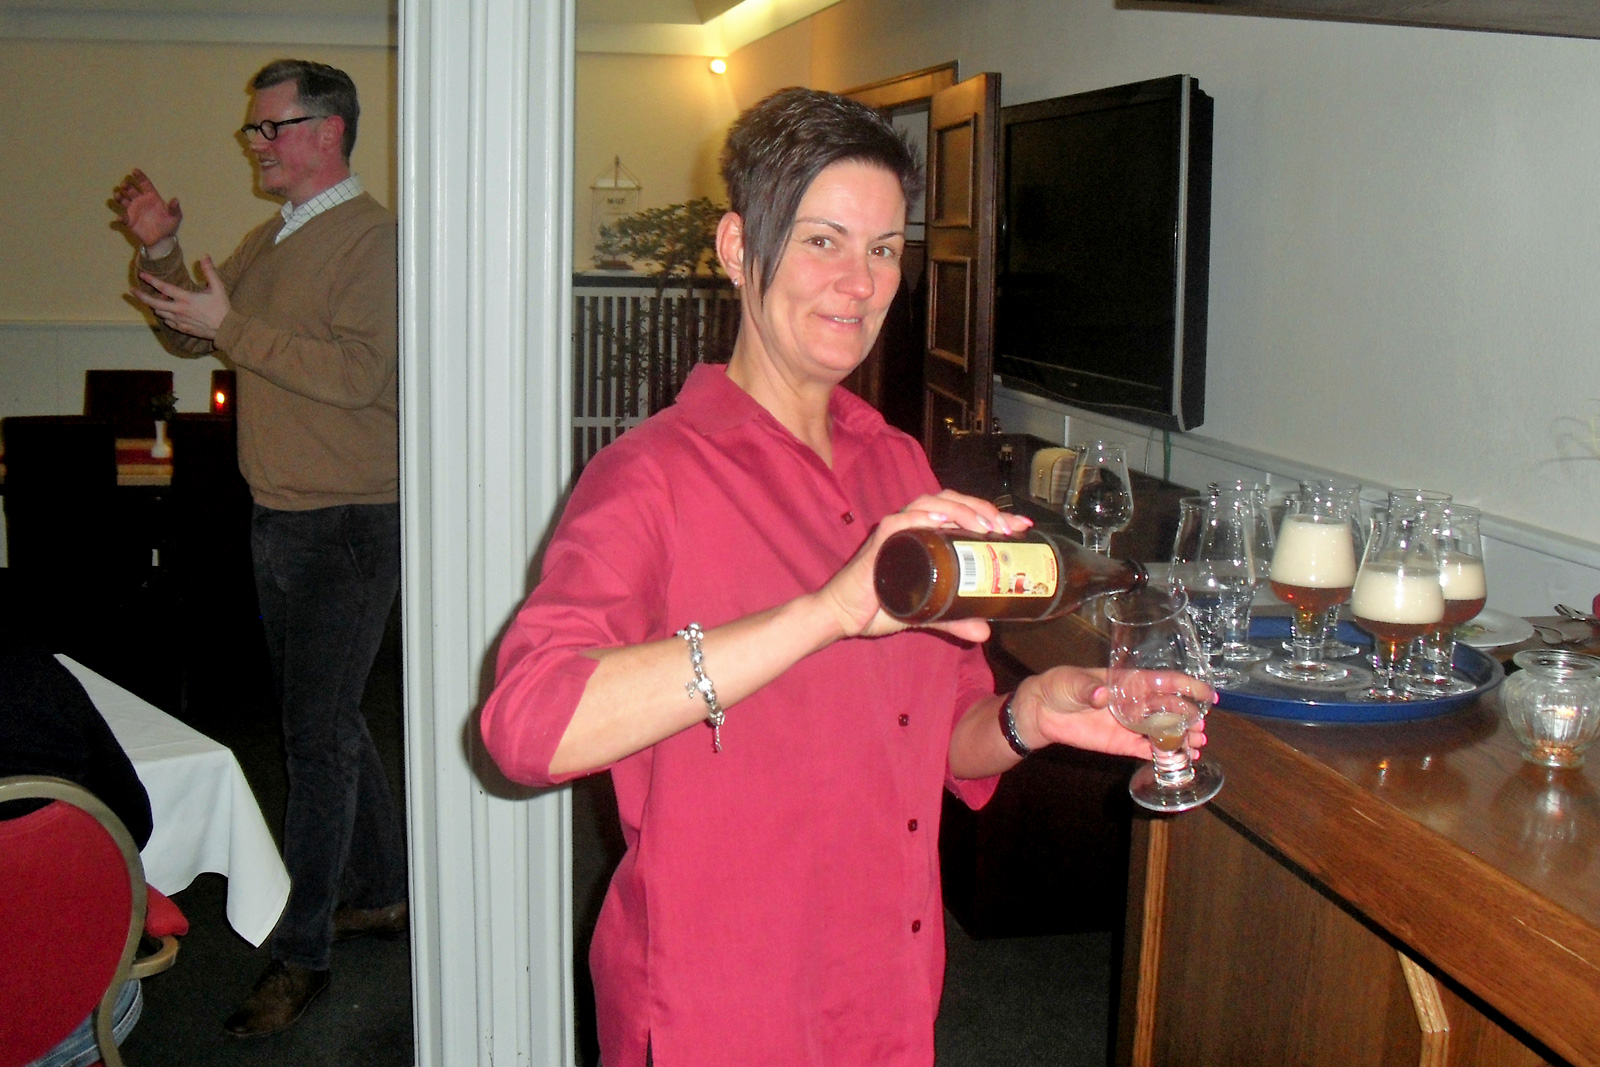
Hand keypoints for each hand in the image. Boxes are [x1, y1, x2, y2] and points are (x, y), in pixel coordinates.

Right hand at [112, 169, 181, 250]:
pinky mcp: (130, 221)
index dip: (140, 177)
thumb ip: (174, 208)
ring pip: (123, 200)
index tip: (134, 170)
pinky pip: (123, 218)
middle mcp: (141, 201)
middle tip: (124, 184)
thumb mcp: (175, 216)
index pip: (145, 184)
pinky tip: (120, 218)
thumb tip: (175, 200)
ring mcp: (134, 210)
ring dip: (119, 197)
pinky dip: (120, 218)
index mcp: (152, 197)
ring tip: (117, 195)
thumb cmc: (169, 225)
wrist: (162, 240)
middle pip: (131, 190)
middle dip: (127, 186)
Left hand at [133, 256, 230, 339]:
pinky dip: (166, 317)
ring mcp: (180, 320)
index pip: (163, 288)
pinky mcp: (183, 328)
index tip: (141, 274)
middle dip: (142, 296)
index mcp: (186, 298)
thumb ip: (209, 271)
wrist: (227, 330)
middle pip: (154, 304)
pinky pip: (169, 322)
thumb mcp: (218, 287)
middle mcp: (179, 310)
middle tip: (133, 291)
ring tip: (157, 300)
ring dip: (156, 306)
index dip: (150, 280)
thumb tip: (204, 255)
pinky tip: (168, 314)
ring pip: (160, 313)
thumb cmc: (222, 308)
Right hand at [813, 489, 1033, 642]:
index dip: (991, 514)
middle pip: (951, 501)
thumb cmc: (880, 605)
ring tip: (985, 527)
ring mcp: (895, 531)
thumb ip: (954, 619)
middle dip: (984, 510)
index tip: (1020, 527)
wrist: (843, 617)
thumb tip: (985, 633)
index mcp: (924, 534)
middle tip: (1007, 529)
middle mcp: (911, 525)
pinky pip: (901, 521)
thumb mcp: (927, 612)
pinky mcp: (879, 542)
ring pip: (931, 504)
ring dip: (962, 511)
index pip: (961, 512)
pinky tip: (943, 521)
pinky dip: (923, 518)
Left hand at [1020, 667, 1211, 759]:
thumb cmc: (1059, 686)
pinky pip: (1147, 749)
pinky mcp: (1121, 742)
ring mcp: (1130, 723)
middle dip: (1189, 717)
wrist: (1042, 710)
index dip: (1187, 686)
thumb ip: (1088, 689)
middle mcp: (1135, 702)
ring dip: (1182, 737)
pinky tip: (1182, 758)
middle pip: (1169, 709)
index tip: (1208, 694)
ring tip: (1198, 745)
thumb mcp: (1073, 682)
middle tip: (1202, 728)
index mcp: (1129, 682)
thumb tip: (1102, 696)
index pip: (1164, 682)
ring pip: (1163, 730)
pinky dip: (1164, 754)